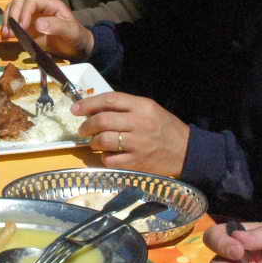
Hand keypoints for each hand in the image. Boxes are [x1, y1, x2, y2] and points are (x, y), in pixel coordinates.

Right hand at [4, 0, 92, 57]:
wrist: (77, 48)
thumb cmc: (76, 37)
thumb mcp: (71, 31)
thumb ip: (56, 26)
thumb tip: (37, 24)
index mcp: (50, 4)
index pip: (31, 1)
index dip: (24, 12)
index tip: (22, 27)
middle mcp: (39, 8)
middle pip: (19, 3)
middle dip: (11, 16)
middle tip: (9, 32)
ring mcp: (31, 17)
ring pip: (13, 10)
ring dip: (7, 21)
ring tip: (6, 35)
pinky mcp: (27, 28)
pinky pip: (14, 23)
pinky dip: (8, 28)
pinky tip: (7, 37)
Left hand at [73, 92, 187, 174]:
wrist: (186, 151)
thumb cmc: (165, 128)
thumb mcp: (149, 110)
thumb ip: (126, 107)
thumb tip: (95, 108)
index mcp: (143, 106)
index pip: (110, 100)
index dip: (89, 104)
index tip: (75, 109)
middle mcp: (139, 123)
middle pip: (102, 120)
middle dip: (86, 125)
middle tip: (82, 130)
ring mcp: (138, 144)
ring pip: (103, 140)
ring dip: (93, 142)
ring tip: (94, 143)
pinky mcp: (137, 162)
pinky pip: (110, 160)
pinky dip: (103, 158)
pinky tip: (106, 156)